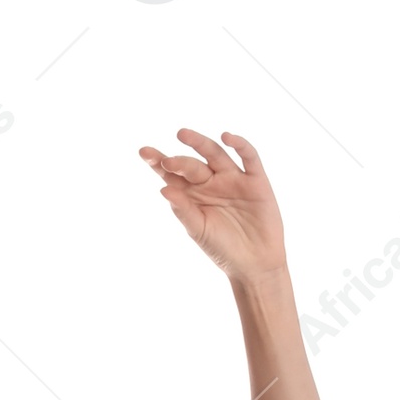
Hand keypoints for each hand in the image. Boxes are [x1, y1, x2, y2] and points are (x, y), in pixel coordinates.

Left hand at [138, 131, 286, 282]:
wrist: (255, 264)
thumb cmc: (223, 249)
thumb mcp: (199, 231)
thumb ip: (183, 210)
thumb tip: (163, 189)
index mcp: (193, 195)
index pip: (173, 175)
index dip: (159, 162)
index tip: (144, 152)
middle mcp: (211, 182)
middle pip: (191, 164)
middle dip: (178, 161)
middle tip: (166, 161)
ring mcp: (232, 178)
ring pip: (215, 154)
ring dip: (200, 143)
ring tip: (182, 135)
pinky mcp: (255, 179)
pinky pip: (248, 156)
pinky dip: (240, 144)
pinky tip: (226, 137)